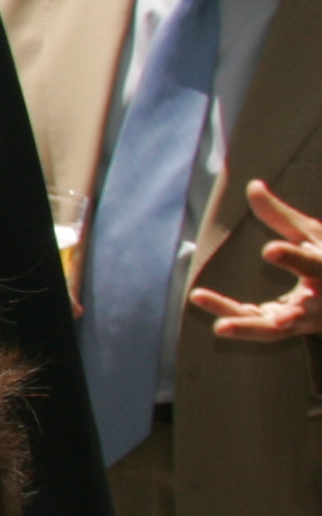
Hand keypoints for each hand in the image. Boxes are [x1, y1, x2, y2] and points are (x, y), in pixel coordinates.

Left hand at [187, 179, 321, 342]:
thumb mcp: (312, 234)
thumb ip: (280, 215)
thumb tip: (252, 185)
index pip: (314, 266)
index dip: (293, 259)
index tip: (270, 249)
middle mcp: (320, 303)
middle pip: (296, 316)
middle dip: (266, 320)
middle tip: (226, 323)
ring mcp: (305, 321)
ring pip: (274, 331)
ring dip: (245, 329)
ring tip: (218, 327)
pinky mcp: (290, 328)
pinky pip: (262, 328)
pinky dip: (239, 321)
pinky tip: (205, 302)